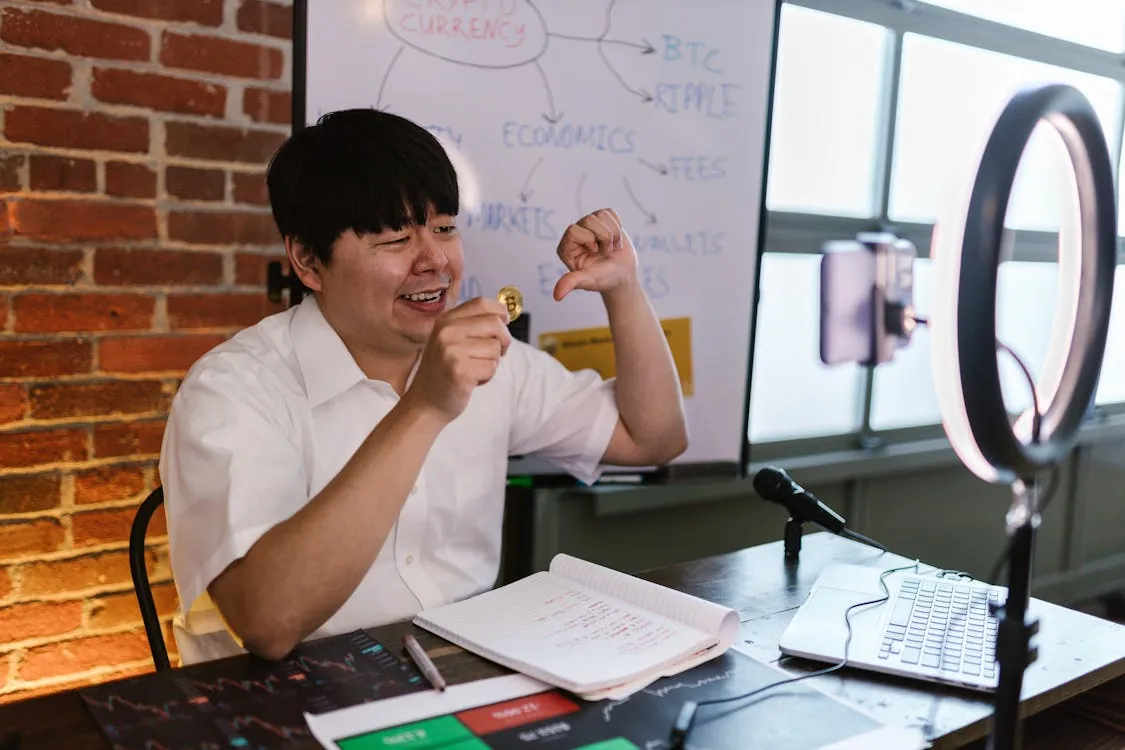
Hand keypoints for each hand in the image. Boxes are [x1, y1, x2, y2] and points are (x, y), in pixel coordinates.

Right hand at [405, 297, 510, 423]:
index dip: (500, 312)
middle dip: (503, 341)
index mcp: (445, 320)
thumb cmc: (444, 372)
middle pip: (495, 324)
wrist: (425, 403)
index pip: (482, 303)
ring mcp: (451, 350)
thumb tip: (504, 315)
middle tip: (494, 354)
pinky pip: (492, 367)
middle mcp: (447, 331)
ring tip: (473, 370)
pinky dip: (487, 376)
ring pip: (495, 348)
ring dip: (492, 362)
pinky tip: (471, 381)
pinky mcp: (459, 370)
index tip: (505, 322)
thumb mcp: (451, 341)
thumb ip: (473, 326)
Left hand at [553, 208, 638, 300]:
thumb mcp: (587, 281)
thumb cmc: (603, 279)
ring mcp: (589, 225)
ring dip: (613, 234)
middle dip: (604, 237)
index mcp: (566, 247)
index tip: (595, 252)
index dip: (589, 240)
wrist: (622, 276)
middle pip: (590, 219)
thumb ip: (571, 283)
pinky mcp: (603, 220)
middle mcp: (575, 233)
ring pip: (601, 214)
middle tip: (605, 252)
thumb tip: (557, 296)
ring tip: (611, 247)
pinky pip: (610, 212)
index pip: (574, 230)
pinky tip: (615, 240)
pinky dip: (618, 227)